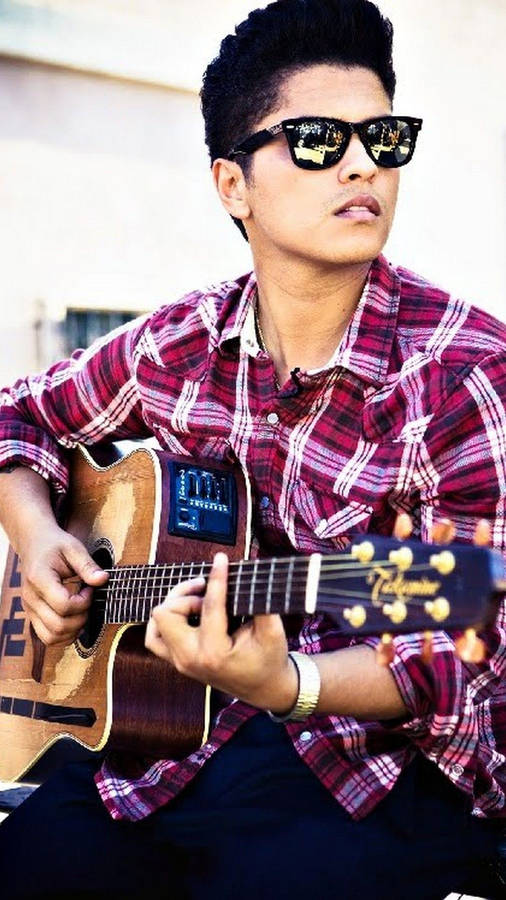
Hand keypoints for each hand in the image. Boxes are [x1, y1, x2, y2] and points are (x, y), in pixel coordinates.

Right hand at [19, 524, 107, 645]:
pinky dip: (64, 635)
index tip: (90, 589)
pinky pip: (47, 637)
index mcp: (39, 579)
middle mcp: (30, 597)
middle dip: (81, 618)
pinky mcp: (32, 615)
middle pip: (58, 625)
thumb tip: (104, 580)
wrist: (34, 544)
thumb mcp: (73, 548)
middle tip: (88, 601)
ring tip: (82, 612)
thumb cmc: (54, 545)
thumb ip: (88, 565)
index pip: (64, 605)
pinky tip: (75, 620)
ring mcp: (29, 609)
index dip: (84, 602)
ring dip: (73, 631)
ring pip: (51, 637)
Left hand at [145, 552, 297, 712]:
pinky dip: (167, 620)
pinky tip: (187, 611)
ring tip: (197, 599)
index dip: (216, 578)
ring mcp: (180, 662)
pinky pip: (155, 636)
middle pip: (166, 613)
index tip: (221, 559)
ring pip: (156, 623)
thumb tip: (251, 576)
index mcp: (214, 653)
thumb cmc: (269, 659)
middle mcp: (190, 659)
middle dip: (185, 595)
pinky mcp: (177, 661)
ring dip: (174, 605)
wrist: (263, 688)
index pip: (208, 606)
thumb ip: (263, 604)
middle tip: (207, 590)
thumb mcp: (273, 633)